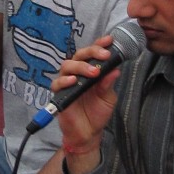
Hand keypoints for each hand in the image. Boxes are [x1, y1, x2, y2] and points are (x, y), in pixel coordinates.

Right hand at [50, 35, 123, 161]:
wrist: (88, 133)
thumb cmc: (97, 113)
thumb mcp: (108, 98)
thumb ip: (109, 84)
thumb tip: (115, 69)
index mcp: (91, 71)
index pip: (93, 53)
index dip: (99, 44)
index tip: (109, 40)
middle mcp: (78, 73)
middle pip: (79, 55)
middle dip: (92, 52)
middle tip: (104, 56)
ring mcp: (67, 83)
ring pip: (67, 65)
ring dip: (81, 66)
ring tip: (94, 73)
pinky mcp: (59, 94)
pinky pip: (57, 83)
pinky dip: (65, 80)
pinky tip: (74, 81)